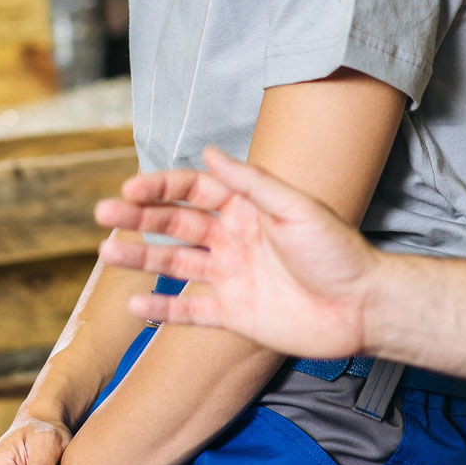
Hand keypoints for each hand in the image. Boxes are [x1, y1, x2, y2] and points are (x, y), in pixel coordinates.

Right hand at [94, 146, 378, 360]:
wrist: (362, 306)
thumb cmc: (337, 250)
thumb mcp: (295, 206)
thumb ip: (250, 182)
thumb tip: (209, 150)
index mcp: (248, 209)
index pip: (194, 191)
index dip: (162, 188)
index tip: (131, 189)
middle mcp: (234, 239)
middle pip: (176, 224)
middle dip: (139, 218)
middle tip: (103, 213)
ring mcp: (232, 277)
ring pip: (176, 263)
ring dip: (141, 257)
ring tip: (106, 252)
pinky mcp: (235, 313)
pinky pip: (191, 311)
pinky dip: (163, 308)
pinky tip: (135, 302)